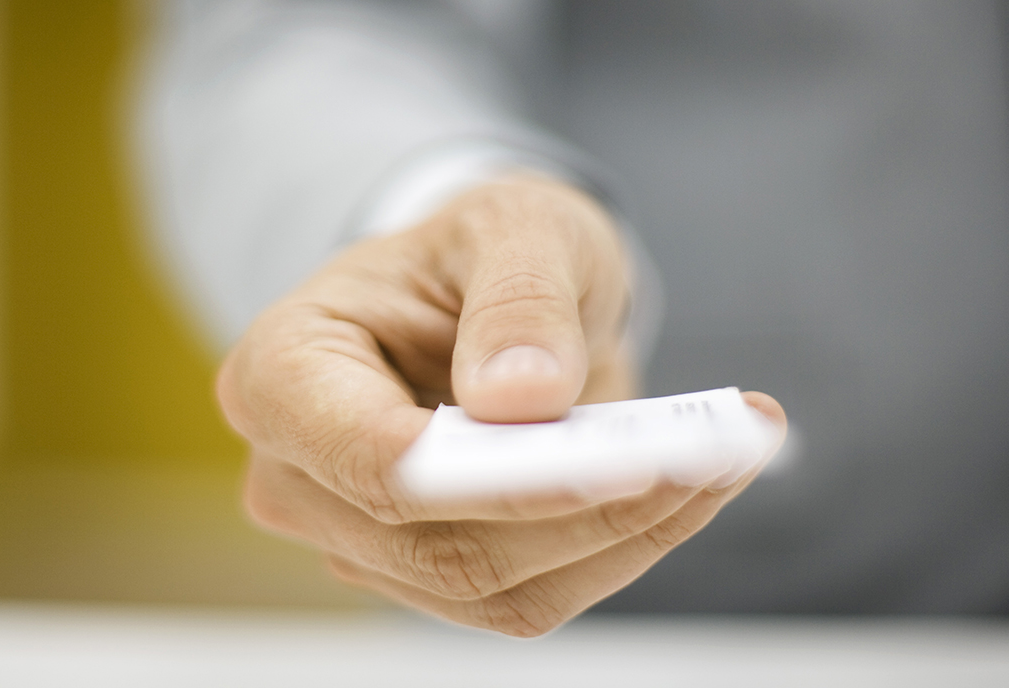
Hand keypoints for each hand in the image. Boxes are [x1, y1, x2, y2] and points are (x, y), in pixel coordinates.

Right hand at [217, 175, 786, 635]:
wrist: (485, 296)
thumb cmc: (480, 251)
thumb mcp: (514, 225)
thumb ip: (518, 295)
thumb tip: (522, 398)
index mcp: (285, 371)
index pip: (369, 457)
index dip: (486, 475)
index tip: (610, 461)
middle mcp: (302, 475)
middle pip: (439, 542)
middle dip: (585, 509)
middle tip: (708, 456)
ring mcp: (362, 538)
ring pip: (495, 586)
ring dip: (623, 536)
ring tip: (723, 459)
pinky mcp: (430, 573)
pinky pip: (529, 594)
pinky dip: (620, 550)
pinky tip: (690, 489)